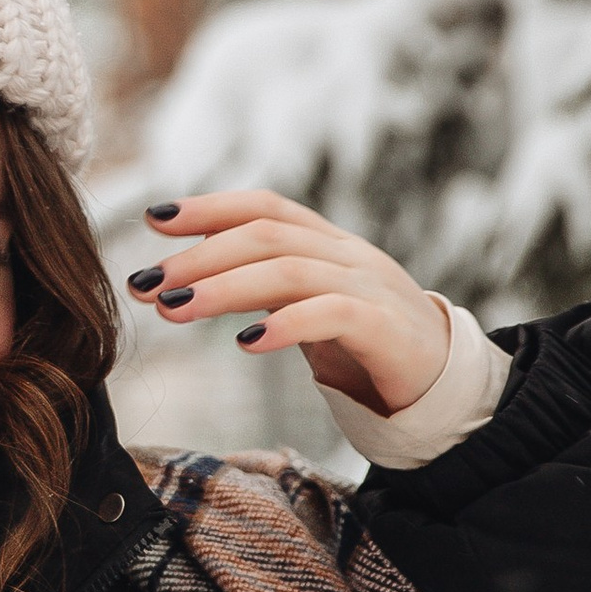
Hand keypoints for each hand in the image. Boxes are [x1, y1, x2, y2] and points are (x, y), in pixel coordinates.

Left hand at [127, 190, 448, 419]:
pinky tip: (246, 342)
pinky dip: (285, 324)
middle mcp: (348, 254)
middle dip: (199, 256)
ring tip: (172, 310)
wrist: (443, 384)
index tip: (153, 219)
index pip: (265, 207)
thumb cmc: (365, 345)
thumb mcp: (308, 307)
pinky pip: (332, 314)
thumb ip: (263, 287)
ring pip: (290, 271)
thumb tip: (187, 279)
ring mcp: (370, 286)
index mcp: (328, 243)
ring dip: (223, 287)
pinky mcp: (386, 328)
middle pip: (267, 235)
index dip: (209, 207)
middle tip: (147, 283)